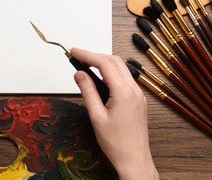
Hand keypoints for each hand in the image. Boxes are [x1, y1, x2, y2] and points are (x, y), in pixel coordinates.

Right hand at [71, 48, 157, 179]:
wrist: (134, 159)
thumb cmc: (116, 143)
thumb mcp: (96, 116)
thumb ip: (87, 91)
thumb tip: (79, 74)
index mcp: (124, 92)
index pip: (104, 64)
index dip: (87, 55)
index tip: (73, 51)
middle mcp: (134, 90)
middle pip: (114, 61)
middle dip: (95, 56)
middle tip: (77, 58)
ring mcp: (138, 94)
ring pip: (120, 69)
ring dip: (103, 64)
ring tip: (85, 68)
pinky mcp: (137, 99)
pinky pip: (124, 79)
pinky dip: (110, 74)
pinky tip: (99, 81)